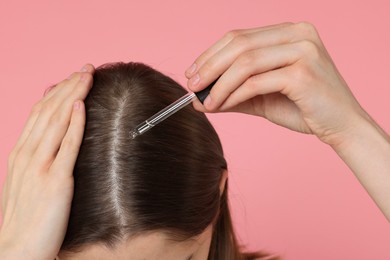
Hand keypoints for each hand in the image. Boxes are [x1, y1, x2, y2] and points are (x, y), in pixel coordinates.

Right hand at [0, 64, 94, 258]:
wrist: (17, 251)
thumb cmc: (26, 218)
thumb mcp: (28, 182)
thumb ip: (39, 158)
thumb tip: (55, 138)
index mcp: (21, 153)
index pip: (40, 112)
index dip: (58, 92)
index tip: (74, 77)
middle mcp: (28, 154)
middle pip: (49, 110)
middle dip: (69, 86)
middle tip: (87, 69)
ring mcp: (41, 166)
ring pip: (57, 121)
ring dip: (73, 95)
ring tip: (88, 76)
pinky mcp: (56, 181)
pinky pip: (68, 145)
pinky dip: (75, 122)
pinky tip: (82, 105)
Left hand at [186, 22, 366, 146]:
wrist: (341, 126)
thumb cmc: (303, 108)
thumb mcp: (261, 96)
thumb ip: (232, 93)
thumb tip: (198, 99)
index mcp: (289, 31)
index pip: (239, 36)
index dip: (210, 54)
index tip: (192, 73)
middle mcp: (298, 33)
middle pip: (238, 44)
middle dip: (209, 67)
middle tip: (192, 87)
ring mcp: (303, 50)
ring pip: (244, 62)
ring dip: (218, 84)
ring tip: (205, 103)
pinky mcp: (303, 72)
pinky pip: (255, 82)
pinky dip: (233, 95)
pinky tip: (221, 107)